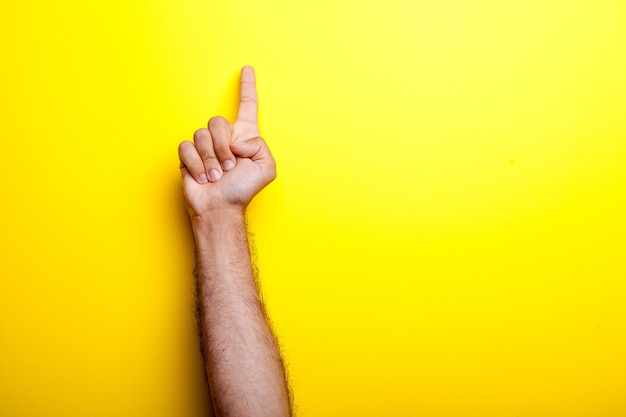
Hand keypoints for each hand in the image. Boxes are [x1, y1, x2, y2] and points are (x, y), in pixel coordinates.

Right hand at [178, 66, 275, 218]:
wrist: (220, 208)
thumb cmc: (243, 190)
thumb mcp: (266, 168)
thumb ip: (259, 146)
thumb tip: (236, 140)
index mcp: (244, 137)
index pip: (247, 106)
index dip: (248, 87)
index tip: (247, 69)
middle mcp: (224, 137)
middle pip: (217, 121)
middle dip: (221, 147)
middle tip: (229, 167)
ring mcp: (205, 146)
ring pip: (200, 135)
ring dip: (210, 159)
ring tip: (216, 176)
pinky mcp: (188, 155)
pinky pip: (186, 147)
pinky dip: (196, 165)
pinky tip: (202, 178)